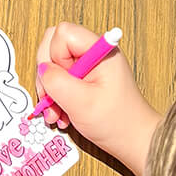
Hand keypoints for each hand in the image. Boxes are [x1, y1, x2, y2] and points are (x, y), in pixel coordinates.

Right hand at [35, 22, 162, 175]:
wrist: (133, 141)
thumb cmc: (117, 122)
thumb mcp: (81, 102)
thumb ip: (56, 81)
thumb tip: (42, 69)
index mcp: (99, 50)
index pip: (62, 34)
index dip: (56, 57)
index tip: (67, 81)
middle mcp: (93, 53)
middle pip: (53, 46)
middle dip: (47, 75)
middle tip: (53, 98)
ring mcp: (88, 66)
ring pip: (53, 65)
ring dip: (50, 90)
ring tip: (58, 112)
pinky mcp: (84, 79)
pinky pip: (59, 79)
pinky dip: (56, 97)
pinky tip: (62, 113)